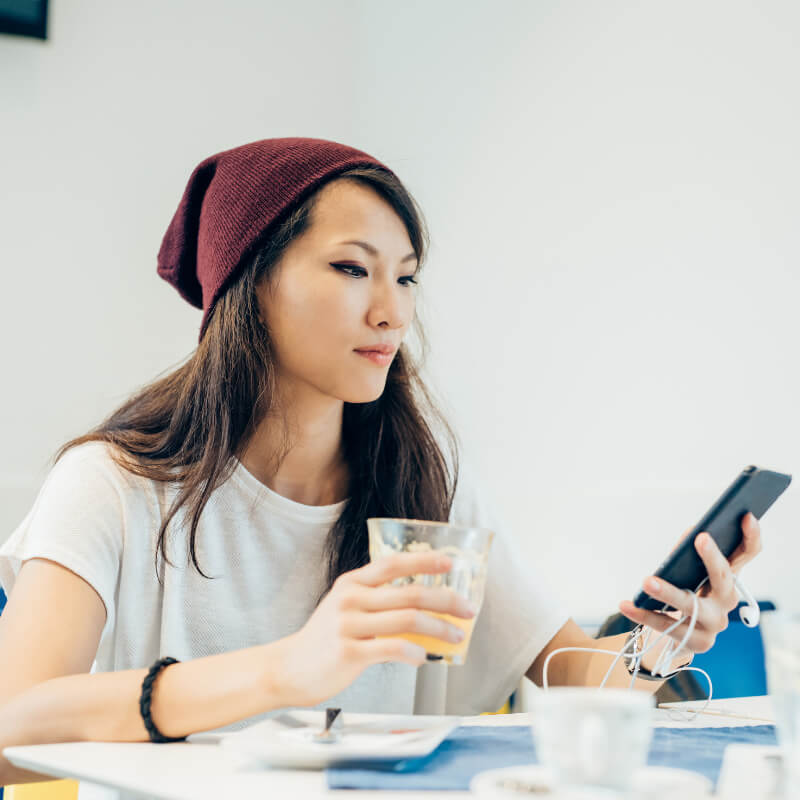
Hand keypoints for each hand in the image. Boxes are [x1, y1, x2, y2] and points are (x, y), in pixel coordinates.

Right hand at [272, 552, 474, 706]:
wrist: (288, 668)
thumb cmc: (324, 639)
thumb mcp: (345, 607)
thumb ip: (376, 600)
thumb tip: (423, 606)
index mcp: (352, 583)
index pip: (392, 563)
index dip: (423, 561)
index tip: (450, 564)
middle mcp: (350, 598)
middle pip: (409, 593)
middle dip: (446, 600)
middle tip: (468, 609)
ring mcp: (348, 625)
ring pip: (406, 620)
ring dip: (439, 628)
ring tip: (456, 636)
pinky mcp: (348, 652)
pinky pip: (392, 649)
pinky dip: (414, 652)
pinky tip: (424, 658)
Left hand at [618, 512, 761, 653]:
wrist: (681, 633)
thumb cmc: (685, 591)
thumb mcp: (687, 570)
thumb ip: (688, 553)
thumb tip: (688, 535)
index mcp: (728, 577)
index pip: (748, 554)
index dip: (751, 536)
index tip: (746, 516)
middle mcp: (727, 600)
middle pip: (724, 579)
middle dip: (712, 558)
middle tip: (700, 538)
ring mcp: (715, 623)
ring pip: (692, 607)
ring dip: (668, 593)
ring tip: (647, 581)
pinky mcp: (699, 642)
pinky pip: (668, 626)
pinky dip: (644, 614)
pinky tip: (626, 605)